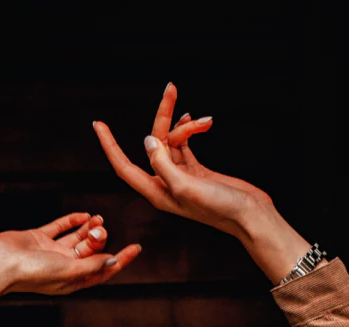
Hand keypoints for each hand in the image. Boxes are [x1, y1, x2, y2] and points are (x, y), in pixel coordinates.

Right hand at [0, 212, 142, 296]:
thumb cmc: (31, 273)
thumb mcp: (68, 271)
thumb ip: (91, 266)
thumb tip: (112, 261)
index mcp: (72, 281)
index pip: (102, 271)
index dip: (120, 260)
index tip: (136, 247)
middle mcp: (63, 267)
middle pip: (90, 252)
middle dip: (99, 238)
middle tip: (101, 227)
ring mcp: (50, 253)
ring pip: (76, 239)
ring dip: (89, 228)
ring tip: (98, 218)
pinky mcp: (38, 239)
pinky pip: (59, 228)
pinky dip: (71, 221)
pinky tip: (83, 215)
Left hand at [92, 82, 273, 238]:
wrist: (250, 216)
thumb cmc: (220, 208)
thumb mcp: (187, 186)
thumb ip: (164, 165)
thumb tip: (148, 141)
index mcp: (157, 193)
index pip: (124, 167)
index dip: (109, 146)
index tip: (98, 124)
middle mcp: (165, 184)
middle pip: (154, 144)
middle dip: (163, 117)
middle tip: (171, 89)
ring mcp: (181, 177)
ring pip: (173, 142)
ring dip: (187, 127)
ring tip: (207, 122)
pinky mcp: (197, 171)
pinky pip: (185, 145)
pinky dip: (190, 131)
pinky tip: (199, 121)